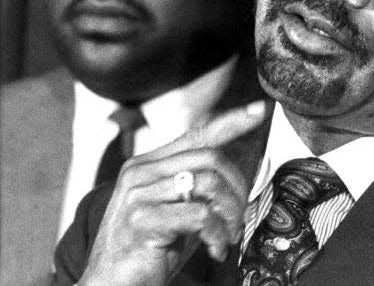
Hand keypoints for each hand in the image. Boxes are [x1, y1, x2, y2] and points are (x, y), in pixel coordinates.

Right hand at [78, 102, 265, 285]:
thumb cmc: (148, 250)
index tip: (259, 110)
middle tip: (240, 218)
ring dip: (229, 214)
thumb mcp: (177, 211)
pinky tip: (215, 248)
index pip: (197, 133)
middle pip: (210, 156)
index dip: (232, 121)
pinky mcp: (141, 219)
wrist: (109, 285)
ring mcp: (139, 193)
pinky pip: (199, 215)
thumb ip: (197, 189)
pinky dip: (217, 233)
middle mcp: (141, 171)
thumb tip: (236, 176)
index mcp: (149, 164)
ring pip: (208, 183)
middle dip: (237, 187)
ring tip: (227, 236)